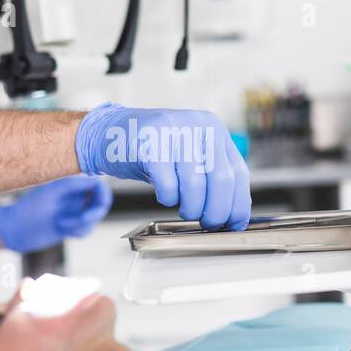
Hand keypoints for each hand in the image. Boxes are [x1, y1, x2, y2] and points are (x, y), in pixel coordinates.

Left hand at [0, 175, 112, 253]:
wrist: (14, 230)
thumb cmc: (28, 210)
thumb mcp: (51, 194)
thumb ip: (73, 185)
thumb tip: (96, 180)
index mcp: (70, 184)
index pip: (98, 185)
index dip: (103, 195)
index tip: (98, 206)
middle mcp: (74, 196)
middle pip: (100, 203)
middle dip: (92, 215)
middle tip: (79, 220)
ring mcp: (73, 211)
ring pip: (93, 219)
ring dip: (81, 225)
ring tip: (61, 224)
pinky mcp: (70, 225)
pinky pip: (85, 229)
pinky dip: (77, 232)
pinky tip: (61, 229)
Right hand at [74, 101, 250, 228]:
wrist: (112, 134)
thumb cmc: (153, 151)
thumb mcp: (190, 156)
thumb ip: (212, 176)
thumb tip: (234, 215)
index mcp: (214, 130)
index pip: (239, 173)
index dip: (239, 205)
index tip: (234, 224)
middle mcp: (198, 126)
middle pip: (221, 181)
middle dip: (216, 212)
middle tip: (208, 223)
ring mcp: (174, 132)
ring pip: (195, 186)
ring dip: (191, 208)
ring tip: (184, 209)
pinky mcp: (150, 143)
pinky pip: (168, 186)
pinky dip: (168, 199)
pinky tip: (164, 194)